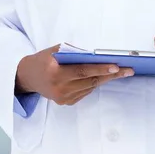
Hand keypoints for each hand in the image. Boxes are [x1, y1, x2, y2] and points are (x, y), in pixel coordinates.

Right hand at [16, 45, 134, 105]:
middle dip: (111, 75)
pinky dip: (92, 84)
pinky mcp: (65, 103)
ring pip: (89, 87)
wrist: (27, 77)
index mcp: (55, 72)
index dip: (100, 69)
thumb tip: (95, 56)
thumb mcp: (54, 51)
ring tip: (119, 72)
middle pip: (90, 81)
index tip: (116, 67)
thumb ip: (73, 53)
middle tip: (128, 70)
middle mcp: (59, 87)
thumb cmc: (42, 60)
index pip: (82, 71)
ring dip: (104, 79)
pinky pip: (84, 92)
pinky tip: (99, 78)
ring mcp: (62, 97)